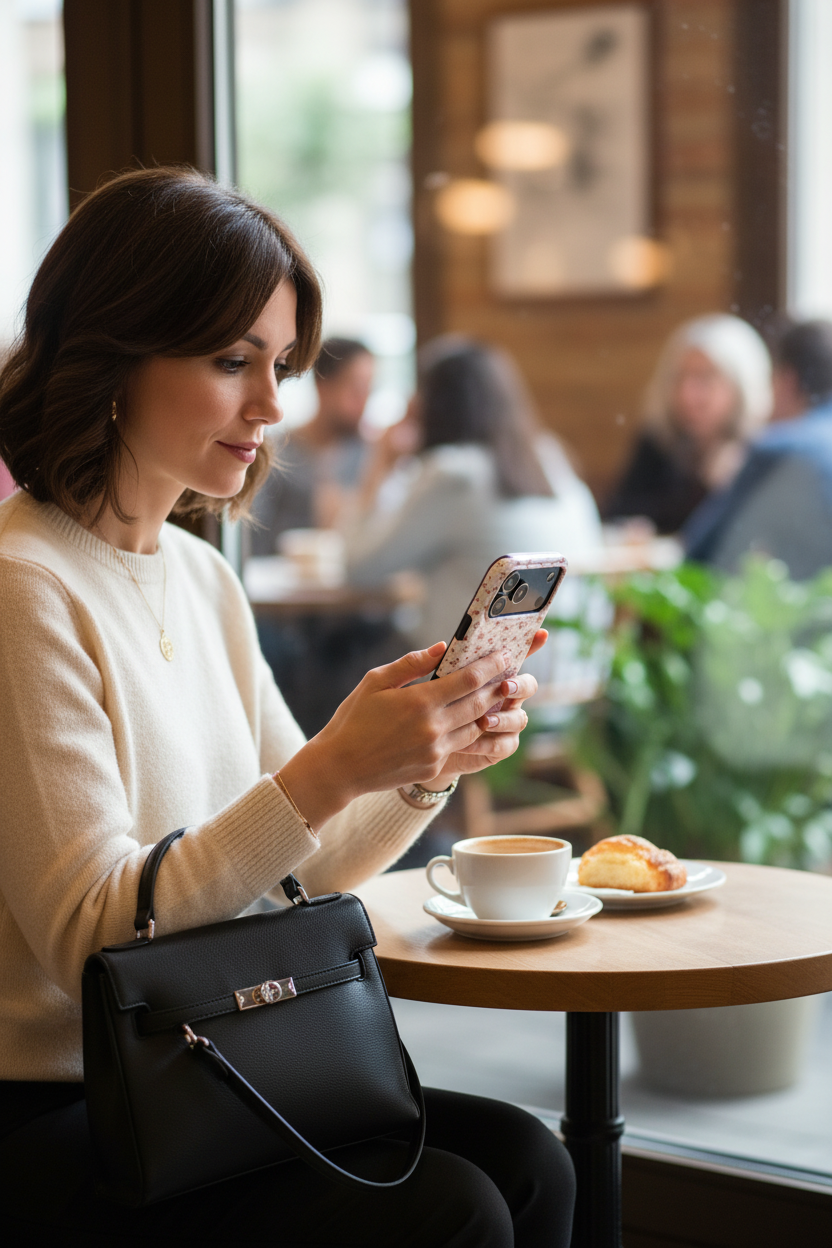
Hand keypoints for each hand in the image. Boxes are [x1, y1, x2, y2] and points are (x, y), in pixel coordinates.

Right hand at [278, 636, 543, 829]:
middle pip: (480, 703)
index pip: (469, 680)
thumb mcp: (375, 682)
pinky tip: (477, 721)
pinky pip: (462, 746)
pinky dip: (472, 732)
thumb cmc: (353, 718)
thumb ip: (411, 664)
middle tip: (512, 672)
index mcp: (420, 702)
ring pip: (476, 727)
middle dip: (499, 686)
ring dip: (490, 710)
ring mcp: (436, 751)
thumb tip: (442, 648)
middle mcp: (433, 728)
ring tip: (499, 695)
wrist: (340, 767)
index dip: (491, 666)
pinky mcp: (434, 767)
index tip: (506, 655)